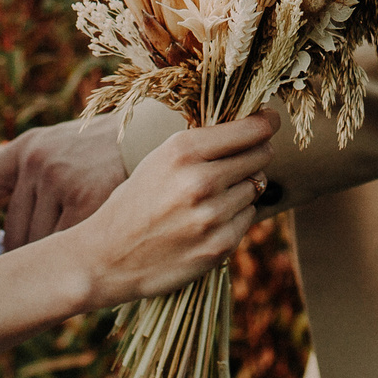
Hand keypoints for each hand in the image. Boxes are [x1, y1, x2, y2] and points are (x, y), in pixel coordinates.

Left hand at [0, 119, 130, 249]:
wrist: (160, 138)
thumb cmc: (110, 155)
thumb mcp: (63, 151)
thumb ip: (32, 183)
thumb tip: (1, 242)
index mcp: (25, 147)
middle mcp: (37, 160)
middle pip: (12, 236)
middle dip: (33, 253)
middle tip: (59, 256)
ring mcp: (60, 179)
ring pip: (38, 247)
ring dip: (59, 258)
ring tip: (84, 250)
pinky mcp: (87, 199)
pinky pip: (66, 248)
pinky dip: (79, 259)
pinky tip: (96, 253)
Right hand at [66, 114, 278, 307]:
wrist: (108, 257)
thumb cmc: (136, 201)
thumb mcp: (160, 159)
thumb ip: (203, 144)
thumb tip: (255, 126)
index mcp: (183, 150)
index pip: (251, 129)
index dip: (266, 122)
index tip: (270, 120)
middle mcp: (200, 180)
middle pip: (261, 155)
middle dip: (255, 154)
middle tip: (238, 161)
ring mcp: (212, 216)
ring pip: (256, 187)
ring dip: (243, 189)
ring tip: (210, 198)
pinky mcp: (220, 246)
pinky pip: (248, 218)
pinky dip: (236, 216)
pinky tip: (208, 221)